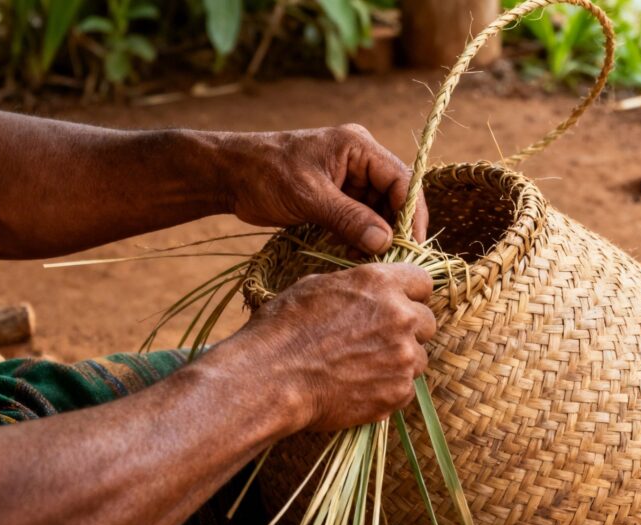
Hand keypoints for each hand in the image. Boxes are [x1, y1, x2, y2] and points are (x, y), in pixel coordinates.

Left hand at [221, 124, 428, 253]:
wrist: (229, 174)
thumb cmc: (265, 174)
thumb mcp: (309, 196)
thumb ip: (348, 218)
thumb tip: (385, 242)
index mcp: (358, 146)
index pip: (402, 179)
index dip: (411, 213)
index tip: (412, 246)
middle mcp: (360, 159)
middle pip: (394, 196)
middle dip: (395, 228)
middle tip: (393, 261)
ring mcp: (348, 178)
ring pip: (378, 211)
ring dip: (378, 236)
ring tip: (372, 261)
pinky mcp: (337, 196)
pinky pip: (360, 218)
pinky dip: (361, 236)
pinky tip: (356, 255)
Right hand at [236, 263, 435, 431]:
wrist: (270, 378)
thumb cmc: (283, 329)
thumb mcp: (316, 287)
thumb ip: (356, 287)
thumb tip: (365, 292)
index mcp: (381, 284)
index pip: (423, 282)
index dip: (410, 294)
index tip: (399, 304)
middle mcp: (400, 317)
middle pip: (427, 322)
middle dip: (408, 330)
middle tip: (377, 340)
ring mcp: (402, 357)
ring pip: (418, 358)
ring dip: (399, 361)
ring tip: (363, 367)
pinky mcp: (397, 393)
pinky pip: (406, 389)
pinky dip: (388, 389)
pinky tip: (359, 387)